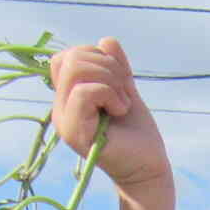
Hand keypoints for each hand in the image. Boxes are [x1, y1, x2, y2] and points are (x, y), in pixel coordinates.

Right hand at [48, 38, 172, 191]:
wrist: (149, 168)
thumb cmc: (137, 134)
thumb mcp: (126, 91)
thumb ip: (116, 67)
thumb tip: (107, 41)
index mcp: (68, 96)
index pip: (66, 57)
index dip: (95, 56)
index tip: (119, 80)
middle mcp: (60, 107)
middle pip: (70, 58)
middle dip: (106, 66)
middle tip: (124, 92)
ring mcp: (64, 120)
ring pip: (75, 70)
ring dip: (109, 79)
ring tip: (122, 102)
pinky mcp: (74, 133)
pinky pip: (84, 92)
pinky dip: (109, 93)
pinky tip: (121, 110)